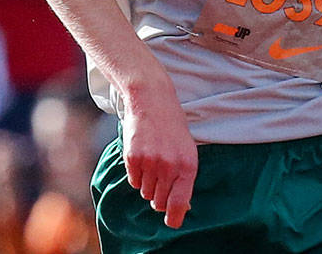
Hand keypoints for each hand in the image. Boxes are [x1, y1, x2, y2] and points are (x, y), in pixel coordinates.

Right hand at [122, 88, 198, 228]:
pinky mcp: (133, 158)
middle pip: (159, 201)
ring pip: (145, 192)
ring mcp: (151, 163)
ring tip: (153, 160)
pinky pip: (133, 181)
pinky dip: (136, 174)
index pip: (179, 203)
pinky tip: (142, 156)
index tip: (172, 222)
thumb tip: (182, 207)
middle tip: (160, 176)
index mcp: (188, 165)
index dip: (174, 217)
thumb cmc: (172, 126)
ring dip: (147, 183)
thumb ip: (184, 178)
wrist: (152, 99)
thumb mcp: (187, 150)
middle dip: (159, 195)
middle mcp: (170, 166)